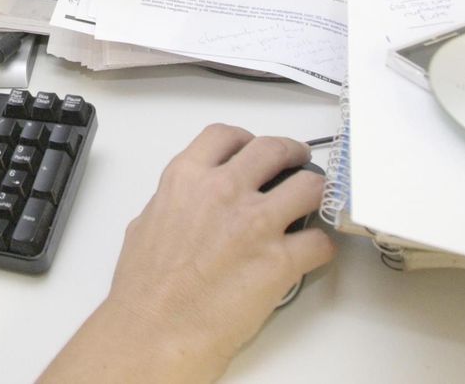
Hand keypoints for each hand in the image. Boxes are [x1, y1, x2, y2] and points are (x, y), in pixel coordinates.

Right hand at [41, 124, 335, 383]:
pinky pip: (321, 241)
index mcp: (186, 179)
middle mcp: (223, 191)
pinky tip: (310, 254)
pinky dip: (320, 246)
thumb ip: (174, 203)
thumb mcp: (146, 223)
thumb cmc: (144, 286)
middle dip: (293, 155)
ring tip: (314, 206)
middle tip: (299, 167)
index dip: (247, 141)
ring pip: (310, 186)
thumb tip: (187, 205)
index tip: (254, 151)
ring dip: (316, 195)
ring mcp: (256, 222)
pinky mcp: (281, 260)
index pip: (225, 136)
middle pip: (275, 149)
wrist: (157, 328)